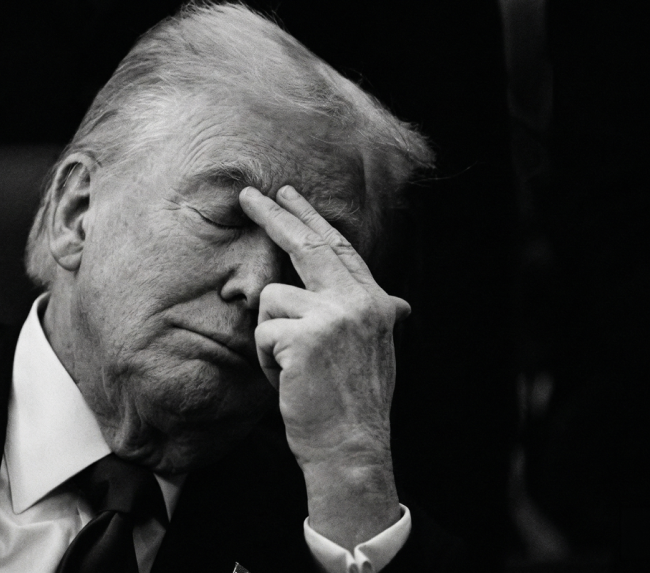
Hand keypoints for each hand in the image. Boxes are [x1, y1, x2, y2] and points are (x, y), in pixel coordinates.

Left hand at [239, 185, 409, 548]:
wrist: (352, 448)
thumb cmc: (354, 403)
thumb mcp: (376, 352)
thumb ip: (376, 318)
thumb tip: (402, 302)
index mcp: (378, 303)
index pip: (340, 248)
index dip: (312, 219)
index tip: (291, 196)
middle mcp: (362, 301)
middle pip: (308, 244)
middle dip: (274, 215)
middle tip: (247, 194)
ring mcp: (336, 315)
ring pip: (272, 299)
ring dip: (270, 337)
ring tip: (291, 368)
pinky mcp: (307, 335)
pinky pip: (262, 332)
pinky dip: (264, 360)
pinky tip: (287, 380)